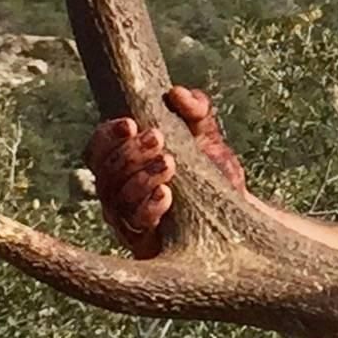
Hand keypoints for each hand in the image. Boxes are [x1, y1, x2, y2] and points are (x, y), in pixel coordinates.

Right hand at [85, 84, 246, 258]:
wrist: (240, 214)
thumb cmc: (213, 171)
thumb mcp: (207, 134)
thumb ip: (195, 108)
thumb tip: (176, 94)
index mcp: (123, 163)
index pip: (97, 148)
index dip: (107, 135)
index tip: (131, 124)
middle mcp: (118, 192)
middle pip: (103, 173)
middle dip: (128, 153)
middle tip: (158, 138)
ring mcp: (128, 220)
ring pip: (115, 200)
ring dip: (139, 178)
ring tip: (169, 163)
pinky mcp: (145, 244)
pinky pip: (134, 229)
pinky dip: (147, 209)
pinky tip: (166, 194)